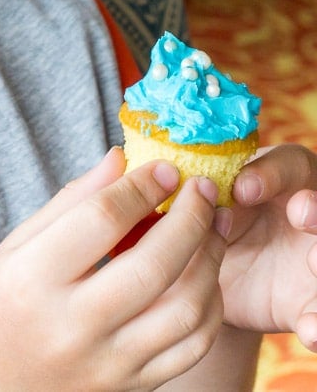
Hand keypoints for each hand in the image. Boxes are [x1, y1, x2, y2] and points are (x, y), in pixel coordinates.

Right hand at [0, 148, 229, 391]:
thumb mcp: (16, 245)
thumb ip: (71, 201)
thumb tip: (121, 158)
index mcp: (33, 278)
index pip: (102, 220)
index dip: (142, 186)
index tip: (166, 167)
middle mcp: (73, 325)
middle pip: (153, 264)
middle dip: (190, 218)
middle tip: (203, 188)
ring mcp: (107, 363)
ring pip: (185, 309)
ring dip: (210, 260)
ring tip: (212, 226)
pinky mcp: (132, 386)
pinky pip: (192, 347)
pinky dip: (210, 306)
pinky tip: (205, 275)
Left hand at [219, 144, 316, 349]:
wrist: (202, 278)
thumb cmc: (205, 221)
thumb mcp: (203, 207)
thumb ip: (205, 198)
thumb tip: (192, 191)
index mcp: (281, 178)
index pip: (288, 165)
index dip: (270, 173)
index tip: (241, 189)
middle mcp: (307, 214)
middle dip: (316, 210)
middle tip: (299, 211)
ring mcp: (310, 260)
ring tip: (311, 262)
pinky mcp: (306, 302)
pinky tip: (309, 330)